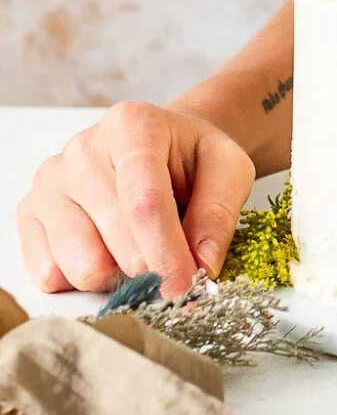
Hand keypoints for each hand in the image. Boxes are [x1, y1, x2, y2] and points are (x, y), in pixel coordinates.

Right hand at [17, 103, 255, 298]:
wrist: (161, 146)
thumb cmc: (191, 158)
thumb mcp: (228, 169)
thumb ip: (219, 215)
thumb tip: (201, 268)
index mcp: (131, 126)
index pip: (144, 202)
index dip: (166, 252)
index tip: (184, 288)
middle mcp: (81, 150)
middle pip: (113, 237)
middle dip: (150, 267)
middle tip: (172, 267)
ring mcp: (50, 182)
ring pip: (80, 264)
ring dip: (117, 276)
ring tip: (138, 250)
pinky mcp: (29, 213)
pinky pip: (50, 274)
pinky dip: (84, 280)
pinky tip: (107, 253)